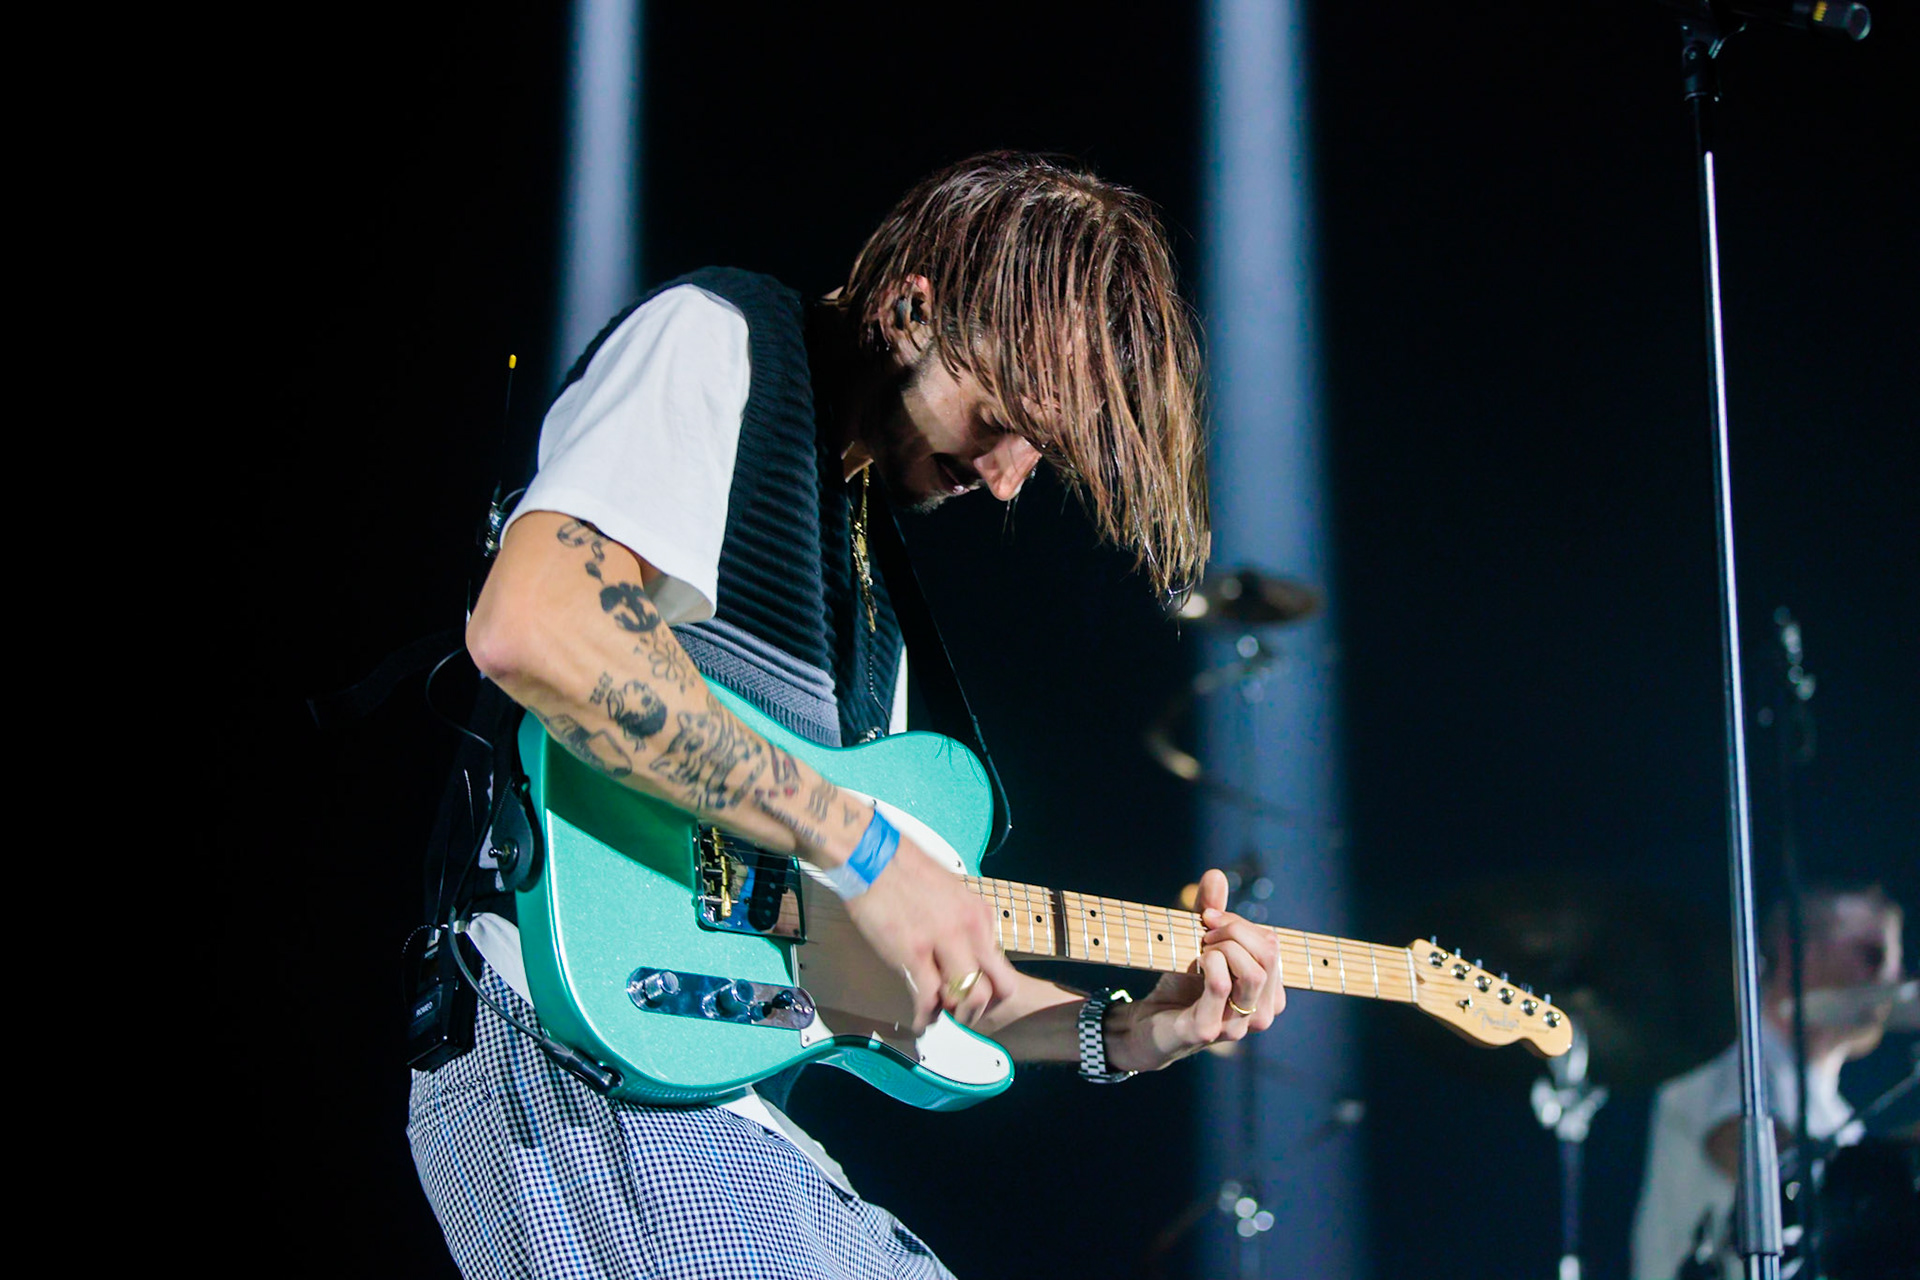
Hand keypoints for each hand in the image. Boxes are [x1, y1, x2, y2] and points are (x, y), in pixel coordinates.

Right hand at [842, 830, 1019, 1032]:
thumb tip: (964, 947)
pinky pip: (927, 998)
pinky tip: (919, 1020)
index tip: (975, 997)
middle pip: (991, 989)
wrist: (870, 855)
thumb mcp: (950, 891)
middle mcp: (968, 929)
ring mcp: (942, 942)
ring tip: (939, 1018)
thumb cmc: (904, 868)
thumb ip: (962, 921)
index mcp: (978, 914)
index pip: (1001, 967)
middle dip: (977, 1011)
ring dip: (954, 1016)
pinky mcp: (912, 953)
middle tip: (962, 1018)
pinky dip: (924, 1017)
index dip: (990, 991)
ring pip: (965, 998)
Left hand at [1105, 868, 1285, 1072]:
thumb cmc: (1181, 986)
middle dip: (1236, 930)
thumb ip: (1210, 912)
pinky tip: (1196, 960)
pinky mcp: (1206, 1030)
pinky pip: (1220, 986)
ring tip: (1201, 947)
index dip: (1242, 924)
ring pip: (1253, 973)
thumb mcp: (1199, 945)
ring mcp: (1235, 1026)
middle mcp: (1260, 1014)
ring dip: (1224, 947)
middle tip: (1205, 930)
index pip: (1271, 945)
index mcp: (1267, 994)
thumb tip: (1216, 874)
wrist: (1147, 1023)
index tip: (1210, 919)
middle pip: (1269, 956)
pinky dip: (1209, 962)